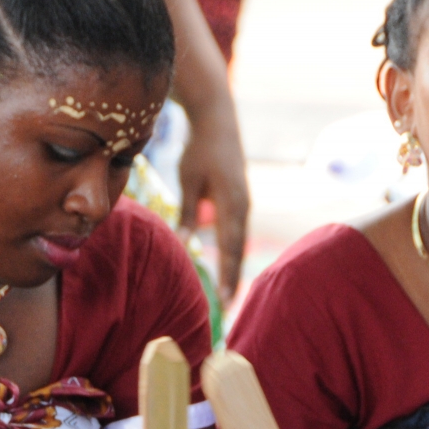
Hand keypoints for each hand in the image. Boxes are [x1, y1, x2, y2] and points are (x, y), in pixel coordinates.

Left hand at [177, 97, 249, 300]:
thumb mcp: (189, 179)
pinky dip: (232, 251)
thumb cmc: (199, 149)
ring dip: (233, 267)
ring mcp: (244, 203)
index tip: (223, 298)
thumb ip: (187, 211)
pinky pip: (237, 232)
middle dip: (233, 278)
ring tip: (229, 293)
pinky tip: (227, 265)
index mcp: (231, 203)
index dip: (226, 274)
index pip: (229, 247)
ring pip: (238, 242)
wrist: (218, 121)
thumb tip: (184, 243)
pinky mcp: (240, 200)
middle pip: (237, 249)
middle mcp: (243, 207)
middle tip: (228, 306)